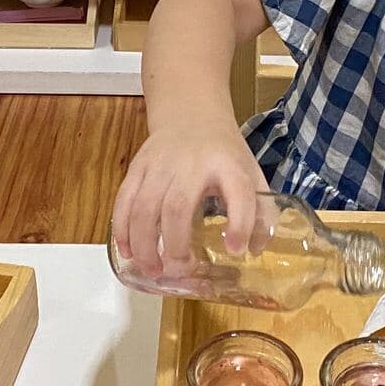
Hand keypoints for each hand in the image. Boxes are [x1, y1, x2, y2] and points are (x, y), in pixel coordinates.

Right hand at [111, 123, 268, 287]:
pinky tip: (127, 251)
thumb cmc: (224, 154)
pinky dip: (122, 229)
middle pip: (178, 206)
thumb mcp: (251, 174)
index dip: (239, 223)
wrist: (191, 114)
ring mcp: (160, 164)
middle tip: (179, 272)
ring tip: (152, 270)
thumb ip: (261, 212)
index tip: (235, 250)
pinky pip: (124, 200)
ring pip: (145, 207)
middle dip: (175, 246)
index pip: (238, 192)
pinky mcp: (138, 166)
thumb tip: (254, 249)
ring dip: (145, 244)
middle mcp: (193, 163)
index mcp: (228, 165)